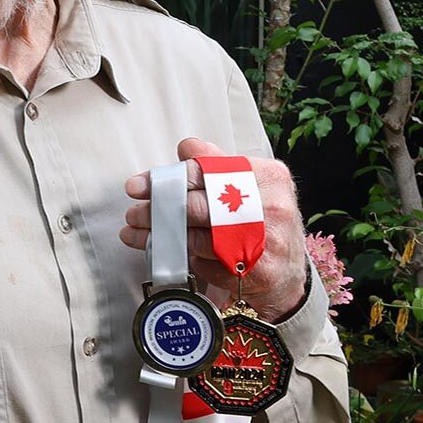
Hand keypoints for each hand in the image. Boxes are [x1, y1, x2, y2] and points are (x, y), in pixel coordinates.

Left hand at [120, 137, 307, 321]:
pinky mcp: (256, 275)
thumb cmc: (261, 220)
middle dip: (157, 210)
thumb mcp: (248, 183)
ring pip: (197, 239)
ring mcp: (264, 243)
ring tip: (137, 232)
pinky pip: (206, 265)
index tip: (139, 185)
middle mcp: (270, 207)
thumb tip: (185, 148)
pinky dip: (181, 259)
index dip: (168, 178)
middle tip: (133, 212)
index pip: (207, 171)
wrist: (289, 273)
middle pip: (199, 206)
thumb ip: (216, 163)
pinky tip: (164, 253)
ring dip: (160, 237)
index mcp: (268, 176)